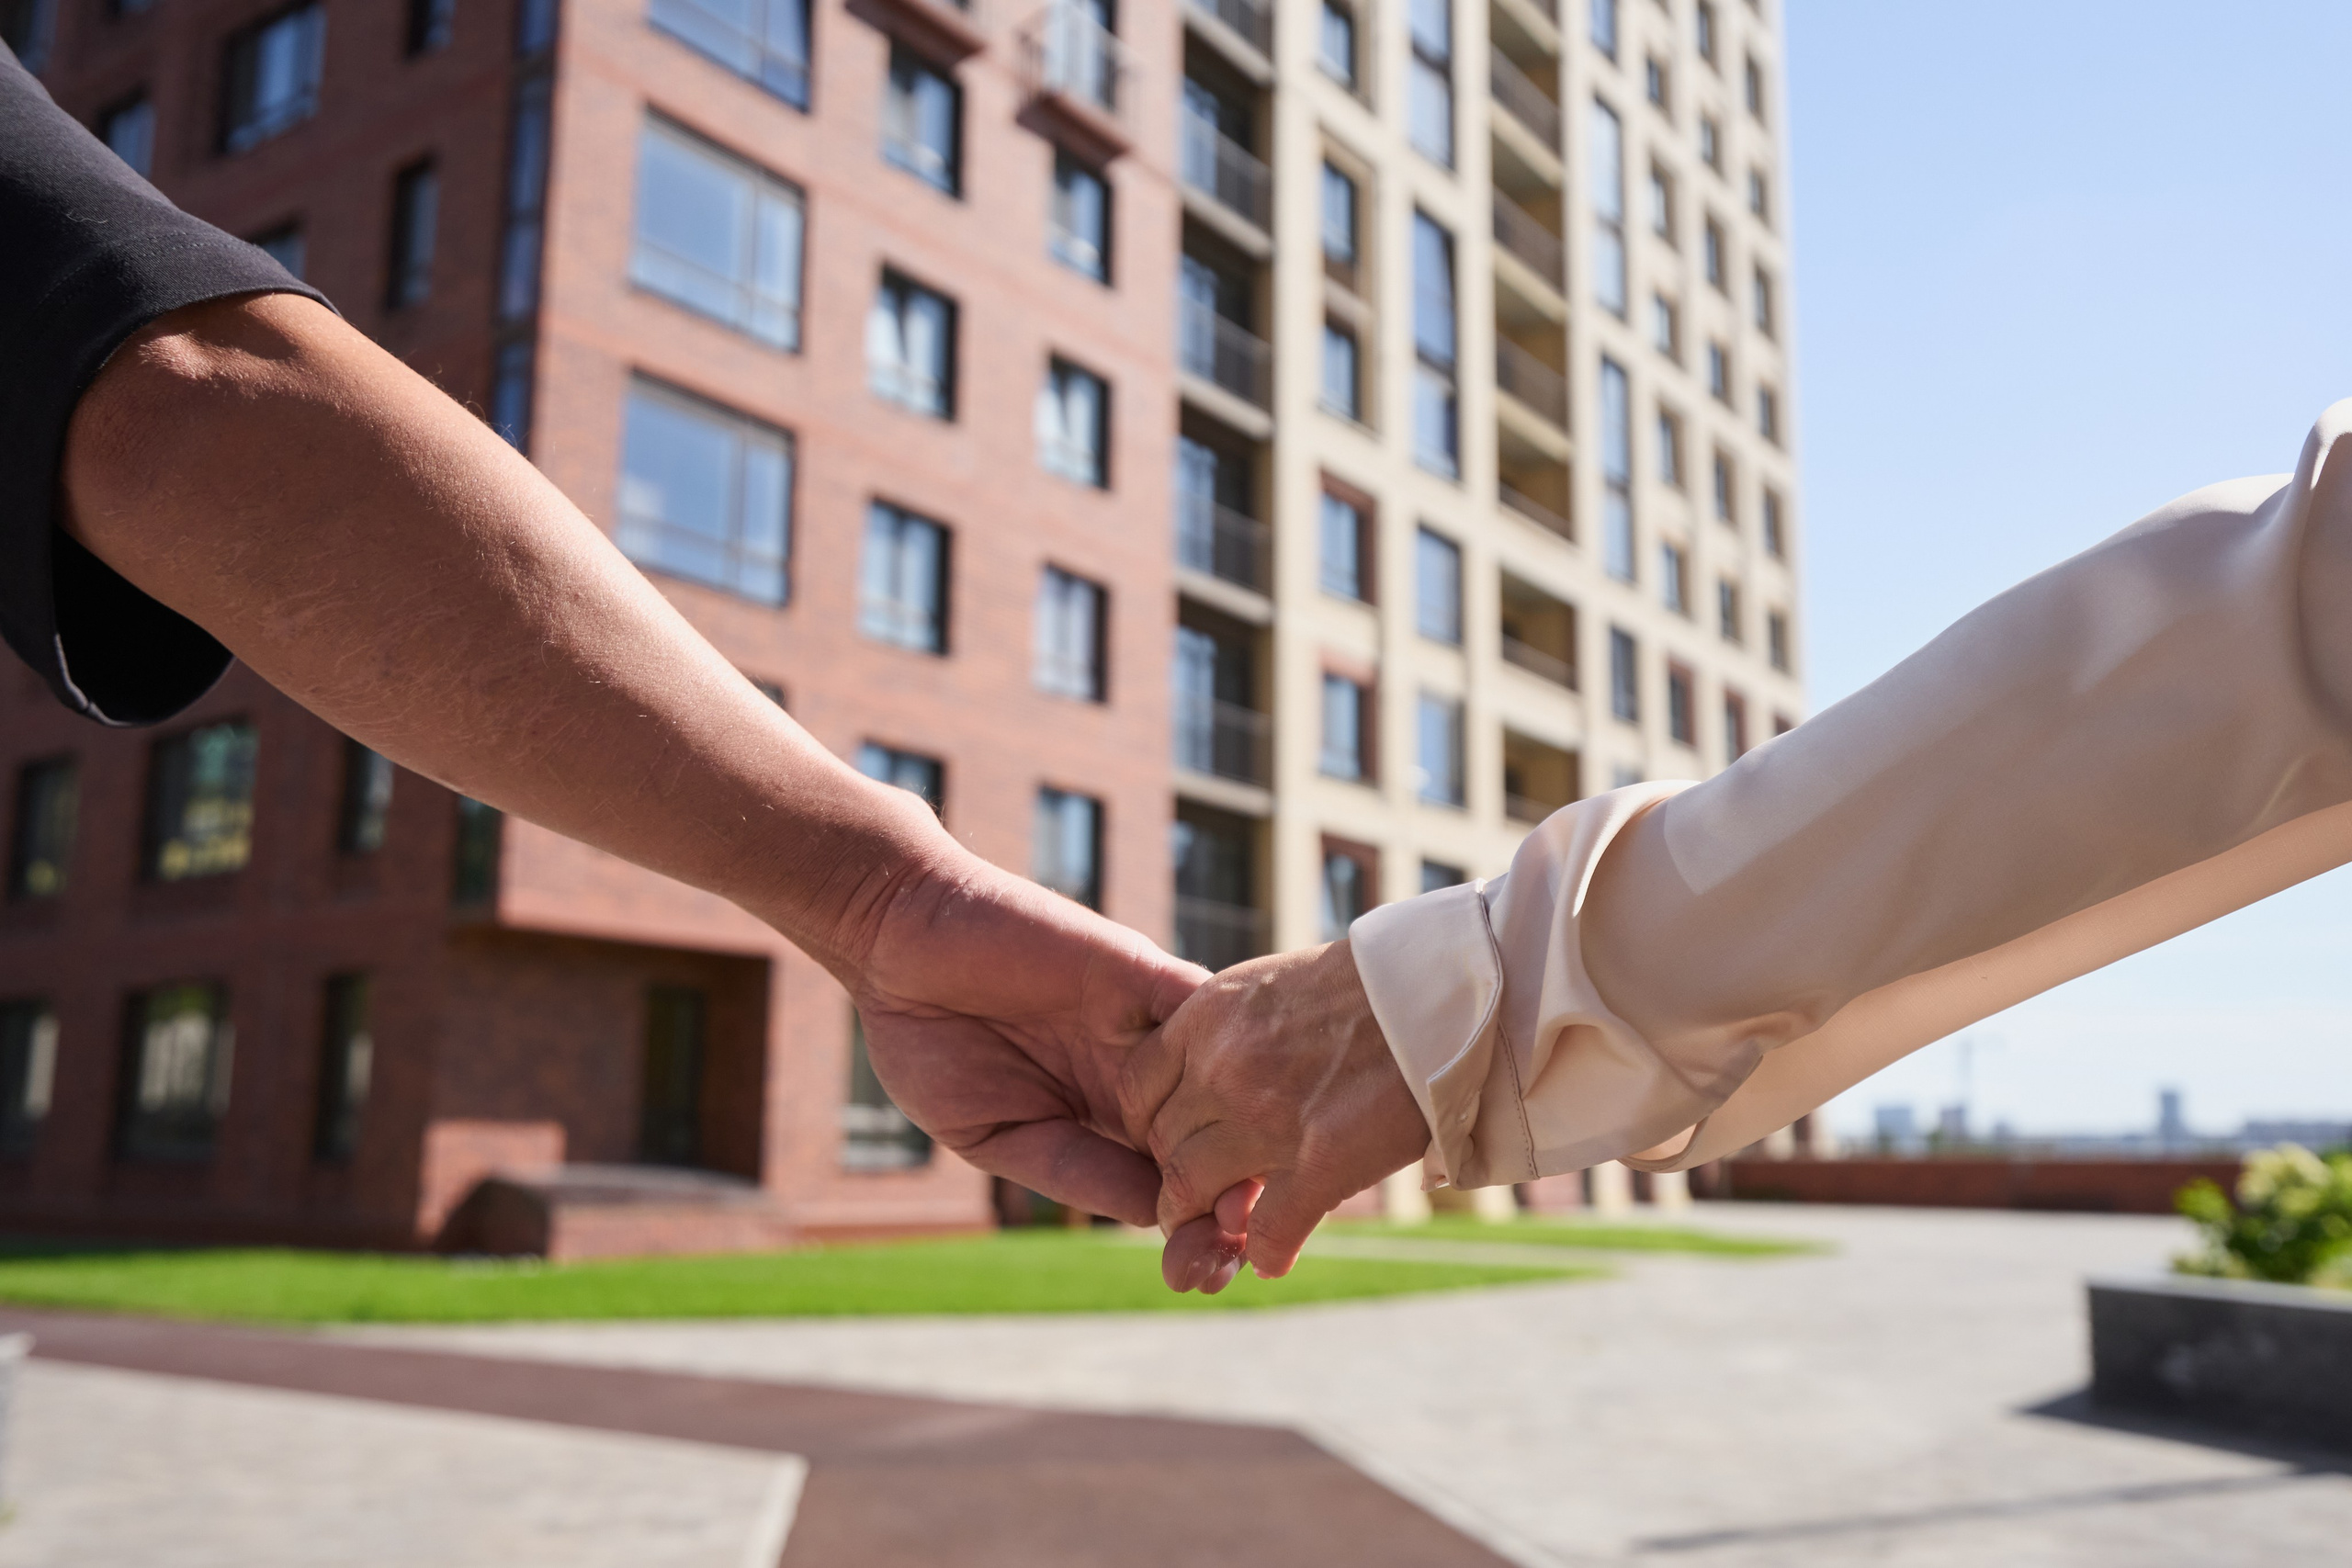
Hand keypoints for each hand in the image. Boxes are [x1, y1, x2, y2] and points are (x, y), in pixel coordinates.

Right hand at [845, 847, 1206, 1228]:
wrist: (901, 940)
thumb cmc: (931, 1043)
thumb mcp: (994, 1132)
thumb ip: (1074, 1169)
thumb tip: (1157, 1216)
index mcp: (1103, 1123)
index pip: (1170, 1183)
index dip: (1195, 1230)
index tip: (1204, 1274)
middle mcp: (1139, 1078)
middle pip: (1214, 1142)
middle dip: (1234, 1198)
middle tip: (1240, 1248)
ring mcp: (1145, 1026)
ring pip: (1223, 1082)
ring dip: (1243, 1133)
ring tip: (1244, 1193)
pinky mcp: (1141, 972)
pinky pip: (1205, 1007)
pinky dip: (1229, 1050)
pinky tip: (1240, 1101)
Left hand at [1121, 940, 1429, 1290]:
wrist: (1439, 993)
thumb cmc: (1367, 986)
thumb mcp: (1273, 983)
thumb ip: (1230, 1028)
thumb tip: (1212, 1062)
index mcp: (1207, 1018)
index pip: (1136, 1088)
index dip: (1147, 1124)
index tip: (1170, 1138)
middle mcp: (1223, 1069)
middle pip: (1163, 1145)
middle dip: (1175, 1177)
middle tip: (1198, 1197)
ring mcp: (1266, 1119)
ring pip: (1195, 1191)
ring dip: (1206, 1221)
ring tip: (1225, 1233)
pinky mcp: (1319, 1164)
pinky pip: (1267, 1232)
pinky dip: (1266, 1253)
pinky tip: (1274, 1259)